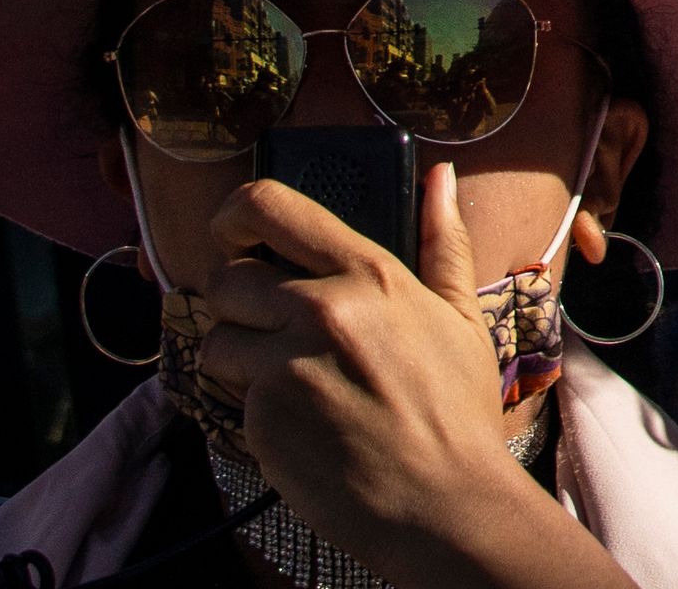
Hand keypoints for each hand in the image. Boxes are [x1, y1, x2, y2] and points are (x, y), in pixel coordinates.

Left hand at [193, 169, 537, 575]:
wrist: (439, 500)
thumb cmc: (456, 408)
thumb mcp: (460, 316)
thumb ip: (443, 242)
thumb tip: (441, 176)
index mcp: (368, 274)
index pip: (269, 208)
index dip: (234, 214)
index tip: (234, 233)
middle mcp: (318, 309)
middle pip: (225, 278)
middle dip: (238, 299)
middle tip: (271, 322)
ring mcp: (283, 365)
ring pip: (217, 338)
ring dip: (239, 355)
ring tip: (290, 378)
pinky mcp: (260, 418)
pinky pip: (232, 395)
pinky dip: (257, 405)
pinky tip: (303, 420)